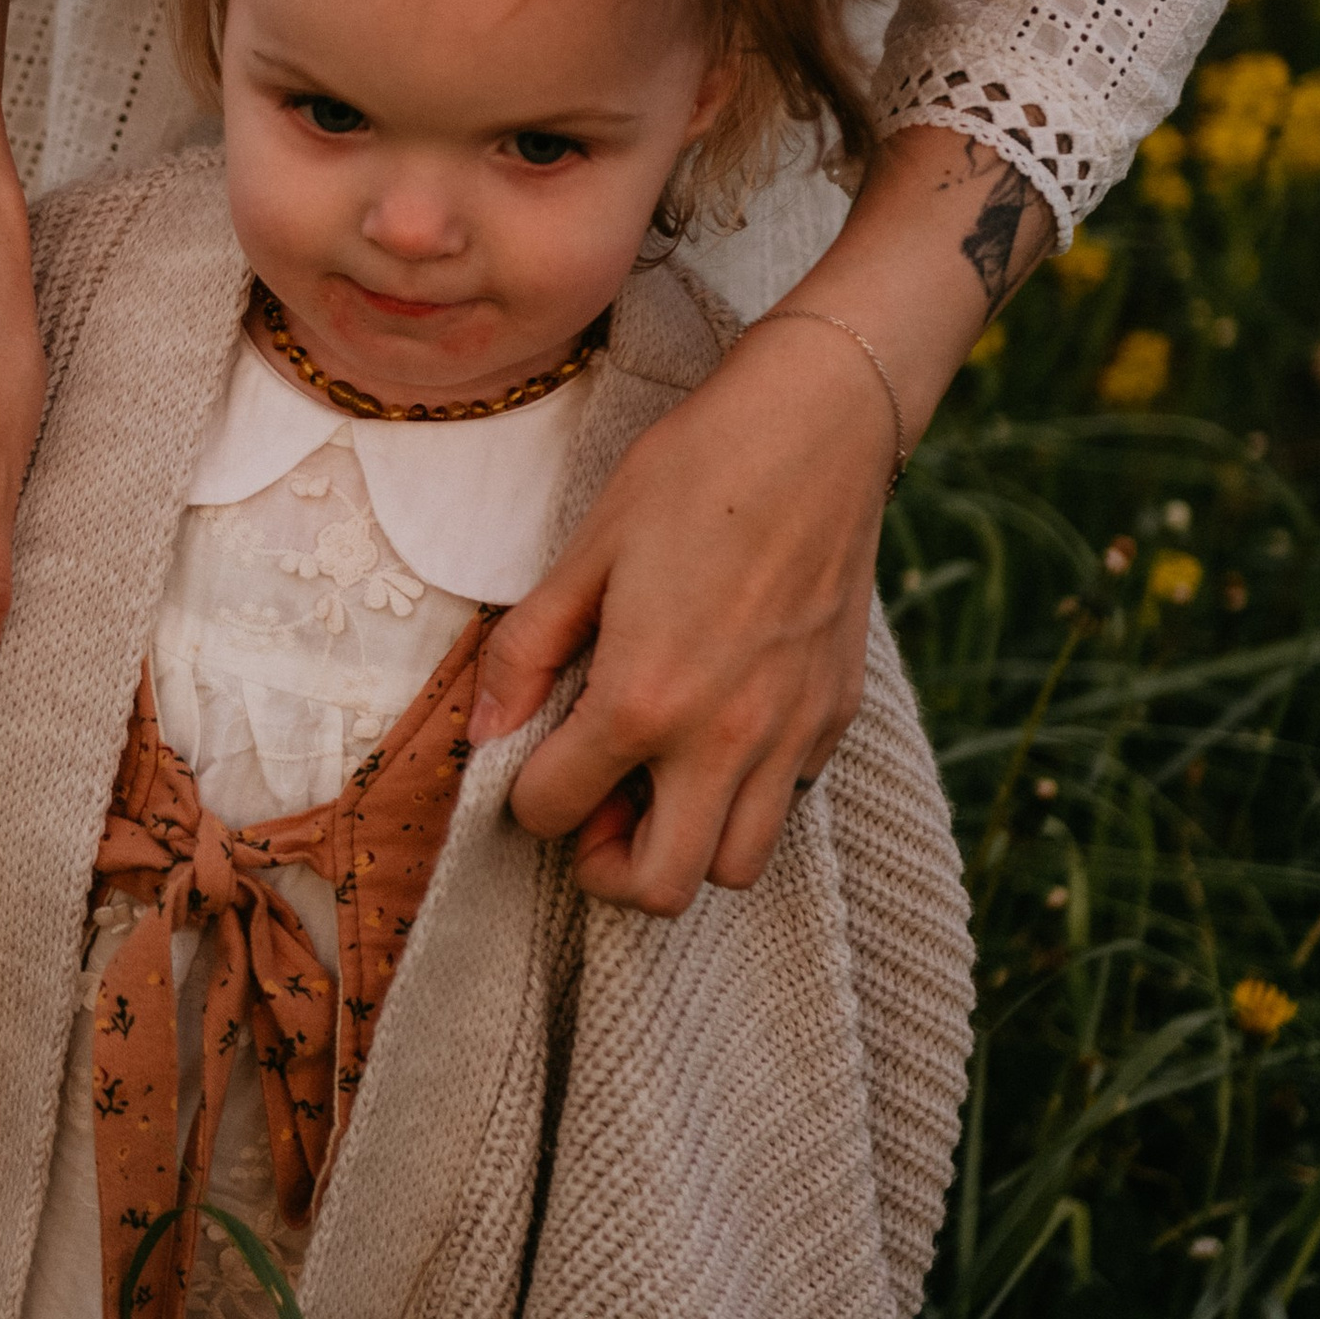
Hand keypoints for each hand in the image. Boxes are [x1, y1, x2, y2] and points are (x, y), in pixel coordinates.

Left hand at [470, 316, 889, 908]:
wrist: (817, 430)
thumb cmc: (692, 476)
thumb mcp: (585, 552)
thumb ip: (527, 652)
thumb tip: (484, 732)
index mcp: (645, 699)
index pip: (556, 812)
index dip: (525, 795)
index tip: (530, 758)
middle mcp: (725, 739)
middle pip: (661, 888)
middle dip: (609, 867)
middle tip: (593, 807)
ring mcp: (791, 736)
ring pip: (735, 866)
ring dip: (684, 842)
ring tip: (657, 777)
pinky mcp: (835, 718)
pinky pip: (786, 802)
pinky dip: (743, 794)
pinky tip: (716, 728)